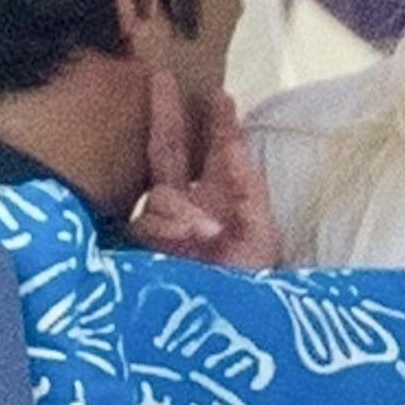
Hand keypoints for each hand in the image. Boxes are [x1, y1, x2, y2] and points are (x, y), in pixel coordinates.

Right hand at [128, 71, 278, 267]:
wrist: (232, 328)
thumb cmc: (250, 283)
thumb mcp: (260, 233)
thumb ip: (245, 188)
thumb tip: (233, 145)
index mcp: (220, 196)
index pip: (213, 149)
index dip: (216, 122)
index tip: (221, 93)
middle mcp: (189, 205)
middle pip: (168, 149)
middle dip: (166, 113)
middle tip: (162, 76)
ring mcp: (164, 226)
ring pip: (160, 194)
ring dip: (181, 209)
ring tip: (208, 234)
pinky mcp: (144, 249)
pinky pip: (148, 223)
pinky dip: (170, 227)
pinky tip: (189, 240)